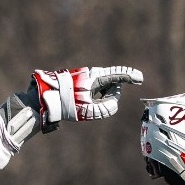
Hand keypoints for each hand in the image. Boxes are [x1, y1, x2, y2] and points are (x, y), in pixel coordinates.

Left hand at [26, 66, 143, 130]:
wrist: (44, 98)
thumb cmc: (66, 105)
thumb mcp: (90, 110)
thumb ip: (108, 107)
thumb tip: (114, 100)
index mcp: (94, 78)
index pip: (117, 74)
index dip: (130, 76)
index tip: (140, 78)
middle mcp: (91, 74)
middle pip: (112, 82)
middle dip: (111, 93)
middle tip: (95, 104)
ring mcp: (86, 76)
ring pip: (103, 86)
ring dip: (102, 96)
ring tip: (85, 103)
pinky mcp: (81, 80)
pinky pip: (95, 88)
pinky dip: (95, 95)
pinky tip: (83, 102)